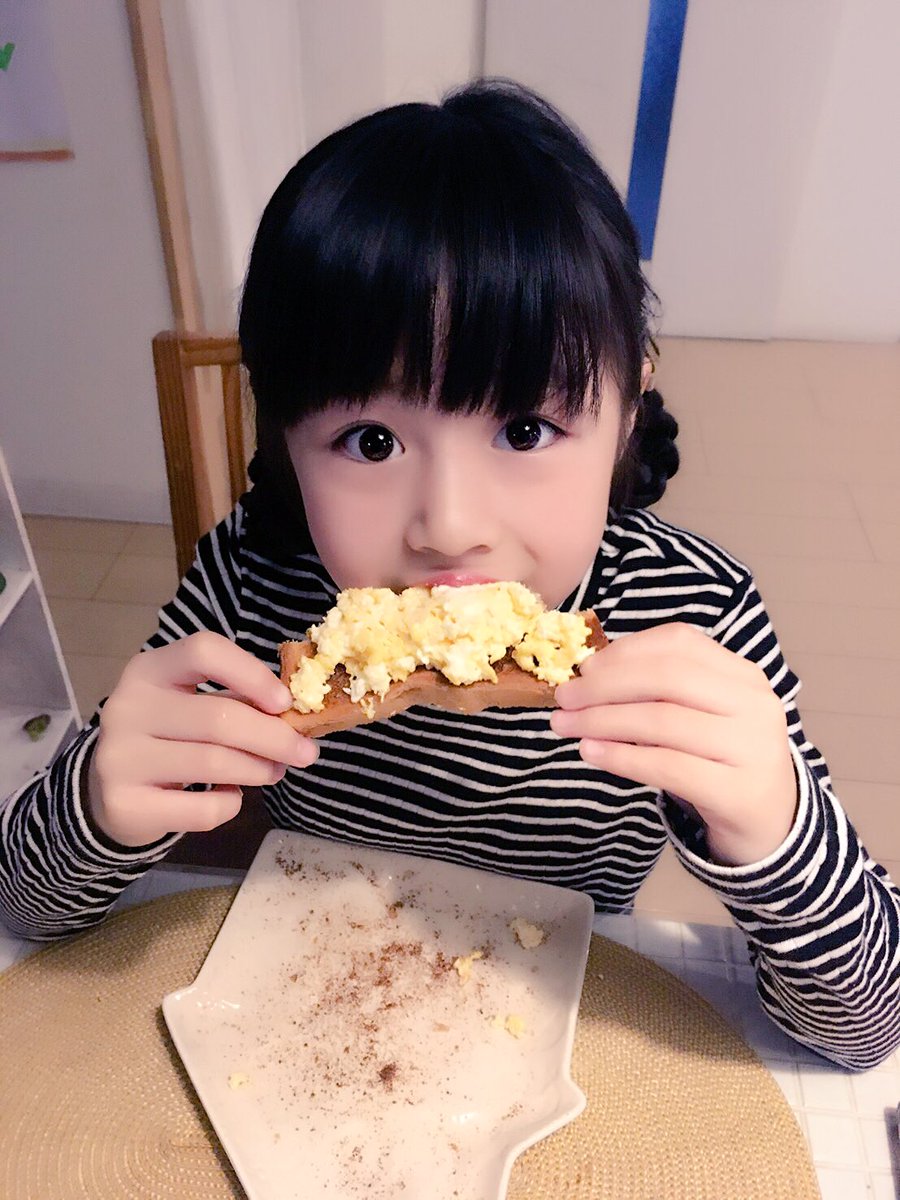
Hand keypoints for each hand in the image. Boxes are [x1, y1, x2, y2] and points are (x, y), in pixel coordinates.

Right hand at [87, 632, 317, 846]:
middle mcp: (127, 707)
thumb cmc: (169, 739)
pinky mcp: (124, 804)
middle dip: (274, 738)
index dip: (252, 674)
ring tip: (274, 771)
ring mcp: (120, 756)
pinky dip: (230, 805)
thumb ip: (237, 702)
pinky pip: (202, 809)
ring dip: (259, 770)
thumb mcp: (192, 705)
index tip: (285, 702)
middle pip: (218, 717)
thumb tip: (295, 715)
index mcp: (150, 669)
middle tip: (306, 753)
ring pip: (213, 763)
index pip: (203, 652)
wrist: (110, 792)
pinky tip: (229, 797)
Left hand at [550, 623, 797, 865]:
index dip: (626, 651)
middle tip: (563, 698)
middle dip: (605, 685)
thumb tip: (587, 676)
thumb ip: (659, 691)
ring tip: (565, 725)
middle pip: (667, 678)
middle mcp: (753, 704)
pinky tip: (591, 752)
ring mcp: (750, 747)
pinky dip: (621, 757)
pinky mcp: (737, 791)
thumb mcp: (702, 715)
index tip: (585, 667)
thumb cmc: (721, 759)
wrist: (772, 821)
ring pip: (662, 720)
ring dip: (602, 720)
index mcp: (742, 674)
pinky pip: (667, 766)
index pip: (680, 643)